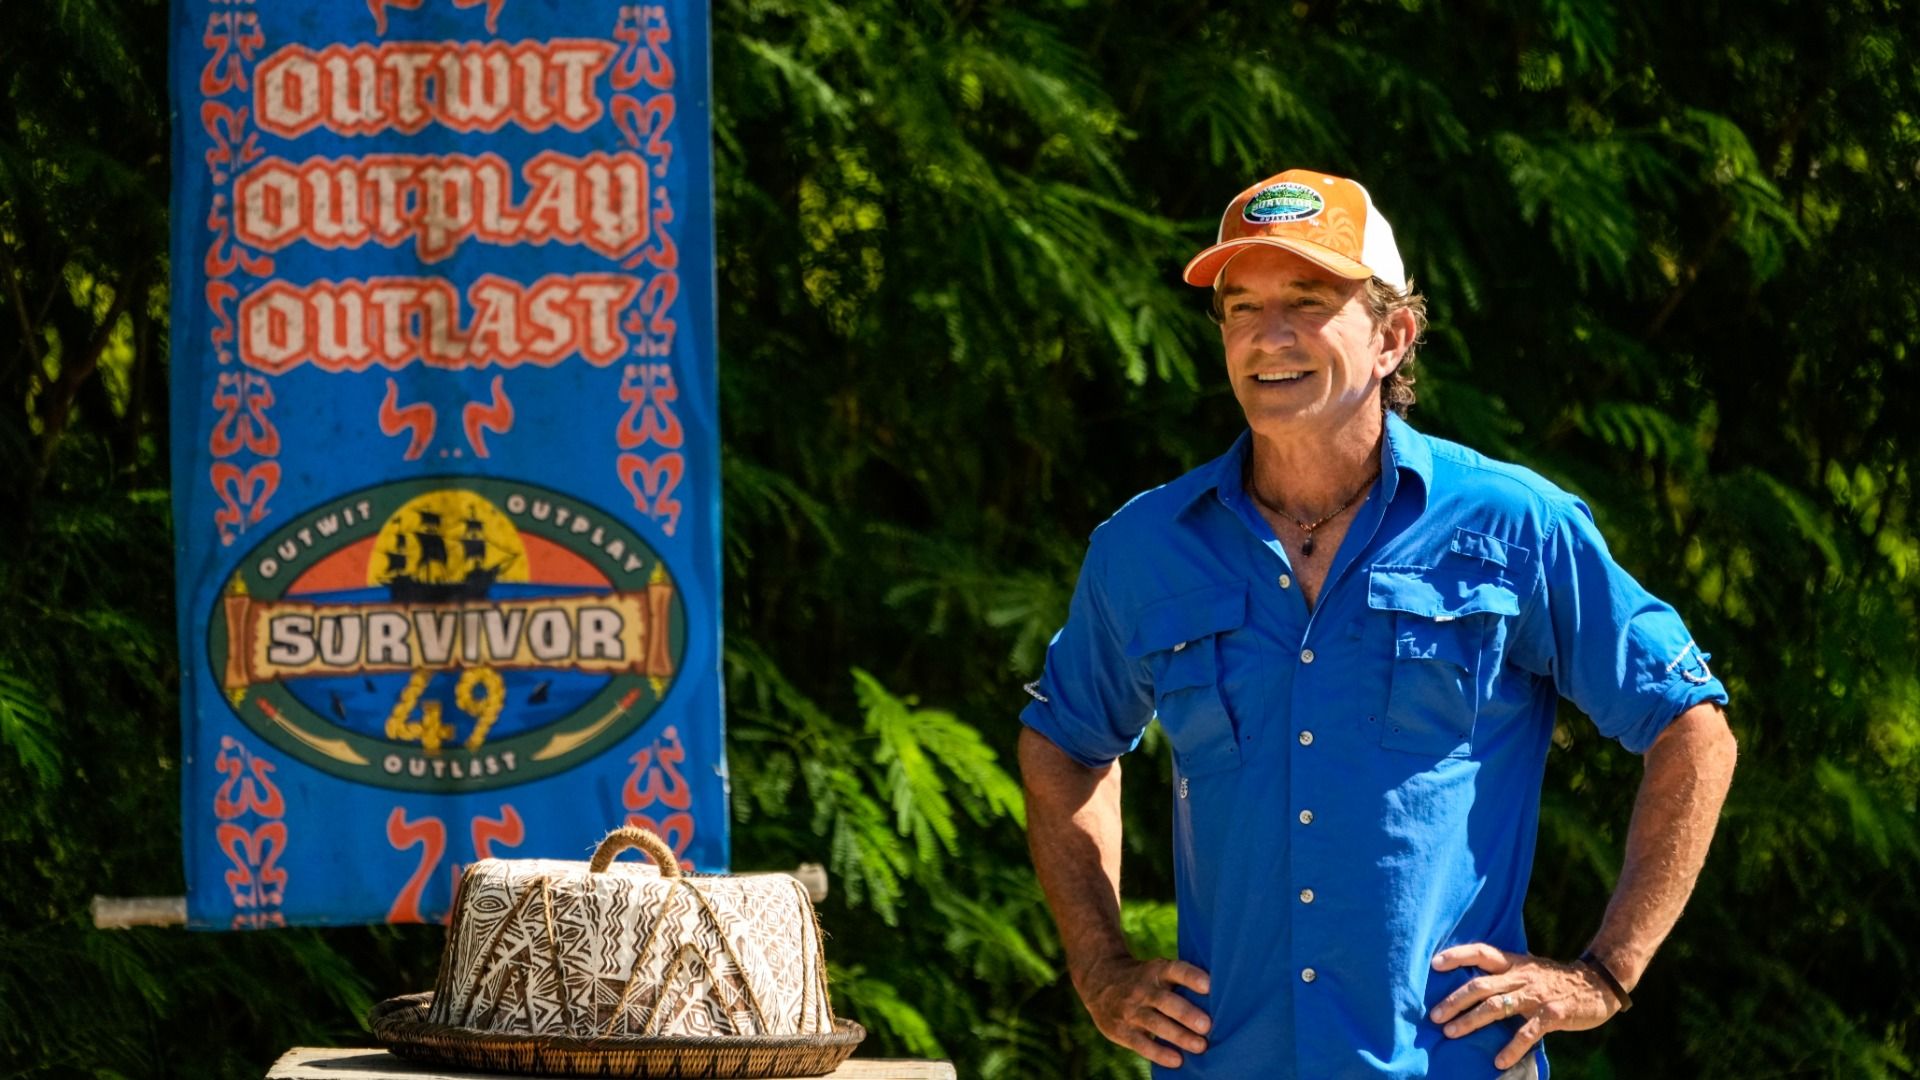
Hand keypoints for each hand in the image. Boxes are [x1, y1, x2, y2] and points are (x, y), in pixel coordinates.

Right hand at [1074, 954, 1212, 1067]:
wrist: (1100, 981)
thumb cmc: (1145, 980)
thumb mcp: (1158, 970)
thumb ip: (1181, 981)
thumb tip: (1223, 997)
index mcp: (1156, 971)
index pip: (1175, 970)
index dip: (1191, 977)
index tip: (1209, 985)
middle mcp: (1143, 989)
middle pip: (1166, 1001)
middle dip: (1186, 1013)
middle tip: (1207, 1025)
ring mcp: (1131, 1010)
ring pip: (1155, 1023)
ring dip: (1178, 1035)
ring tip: (1200, 1046)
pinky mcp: (1121, 1030)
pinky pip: (1141, 1043)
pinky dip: (1159, 1053)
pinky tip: (1177, 1060)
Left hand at [1429, 943, 1623, 1070]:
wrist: (1599, 983)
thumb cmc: (1557, 980)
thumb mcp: (1529, 969)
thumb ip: (1504, 976)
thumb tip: (1472, 987)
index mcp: (1514, 963)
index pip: (1480, 952)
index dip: (1457, 955)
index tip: (1434, 963)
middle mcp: (1521, 976)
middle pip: (1481, 985)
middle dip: (1455, 1000)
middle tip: (1434, 1015)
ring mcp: (1536, 995)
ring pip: (1497, 1006)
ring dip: (1471, 1021)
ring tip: (1452, 1033)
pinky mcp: (1553, 1014)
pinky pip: (1528, 1033)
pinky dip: (1512, 1048)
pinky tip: (1498, 1061)